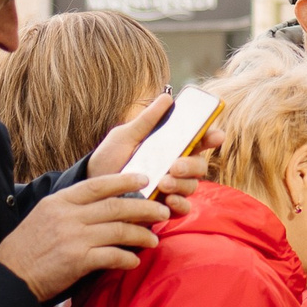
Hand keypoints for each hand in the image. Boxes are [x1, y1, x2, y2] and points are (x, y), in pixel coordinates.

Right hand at [0, 173, 170, 300]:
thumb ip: (70, 209)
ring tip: (153, 239)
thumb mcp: (43, 217)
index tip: (144, 179)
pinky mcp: (77, 261)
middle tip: (162, 211)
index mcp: (58, 202)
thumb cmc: (26, 249)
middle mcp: (67, 216)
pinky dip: (127, 259)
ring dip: (141, 235)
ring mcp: (73, 237)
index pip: (97, 185)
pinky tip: (134, 261)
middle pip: (115, 206)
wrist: (9, 278)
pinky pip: (112, 256)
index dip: (124, 180)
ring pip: (119, 230)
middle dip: (144, 208)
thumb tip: (101, 204)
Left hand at [85, 93, 221, 217]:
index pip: (199, 141)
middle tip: (175, 165)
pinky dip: (179, 204)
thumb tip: (166, 97)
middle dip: (192, 165)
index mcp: (171, 147)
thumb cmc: (108, 159)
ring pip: (192, 186)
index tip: (215, 135)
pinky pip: (183, 208)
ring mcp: (172, 189)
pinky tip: (167, 199)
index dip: (212, 137)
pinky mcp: (164, 208)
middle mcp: (176, 168)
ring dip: (182, 184)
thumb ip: (147, 120)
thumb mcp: (125, 136)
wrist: (91, 189)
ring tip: (163, 182)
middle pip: (200, 165)